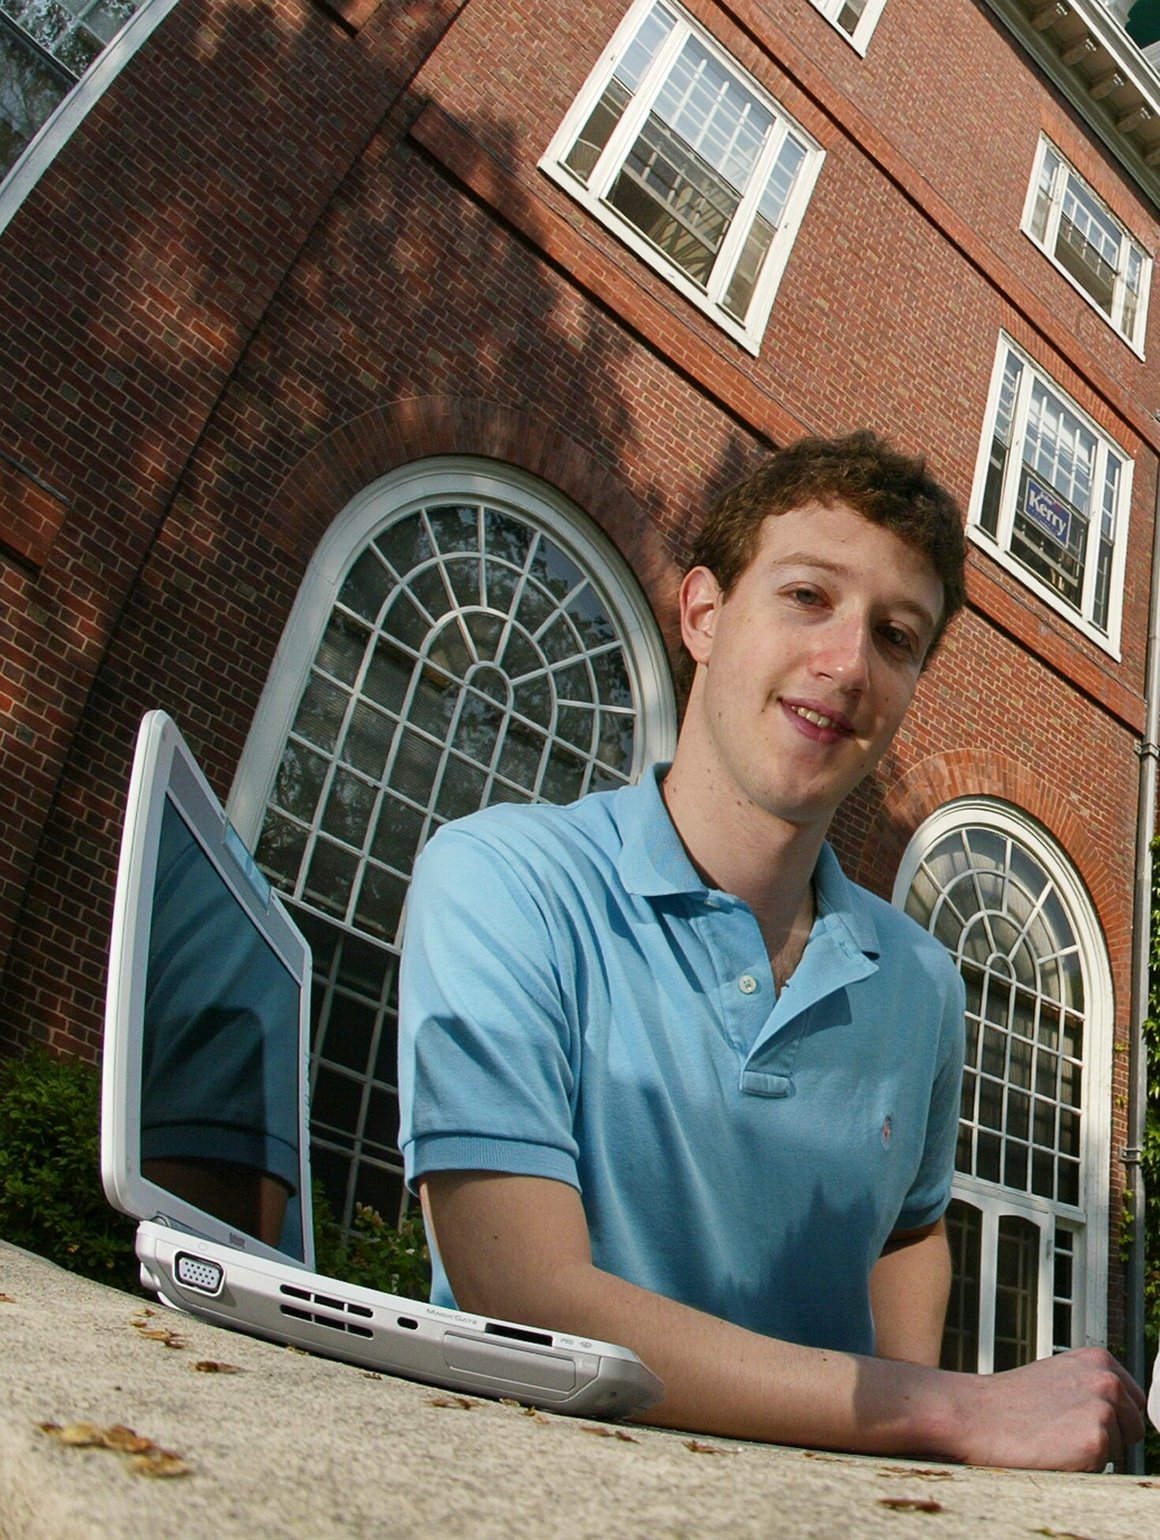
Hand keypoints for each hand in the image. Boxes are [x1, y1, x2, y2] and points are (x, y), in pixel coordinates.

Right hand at [953, 1347, 1145, 1470]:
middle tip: (1064, 1428)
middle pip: (1134, 1426)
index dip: (1109, 1416)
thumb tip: (1119, 1405)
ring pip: (1122, 1449)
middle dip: (1109, 1435)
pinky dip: (1083, 1465)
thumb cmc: (1013, 1401)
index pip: (1133, 1400)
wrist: (976, 1415)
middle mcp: (1107, 1380)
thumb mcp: (1060, 1375)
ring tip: (1057, 1436)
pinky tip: (1054, 1449)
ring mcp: (1103, 1409)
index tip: (1079, 1417)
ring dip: (1096, 1450)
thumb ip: (1093, 1383)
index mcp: (1099, 1359)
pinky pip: (1104, 1466)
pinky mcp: (1095, 1439)